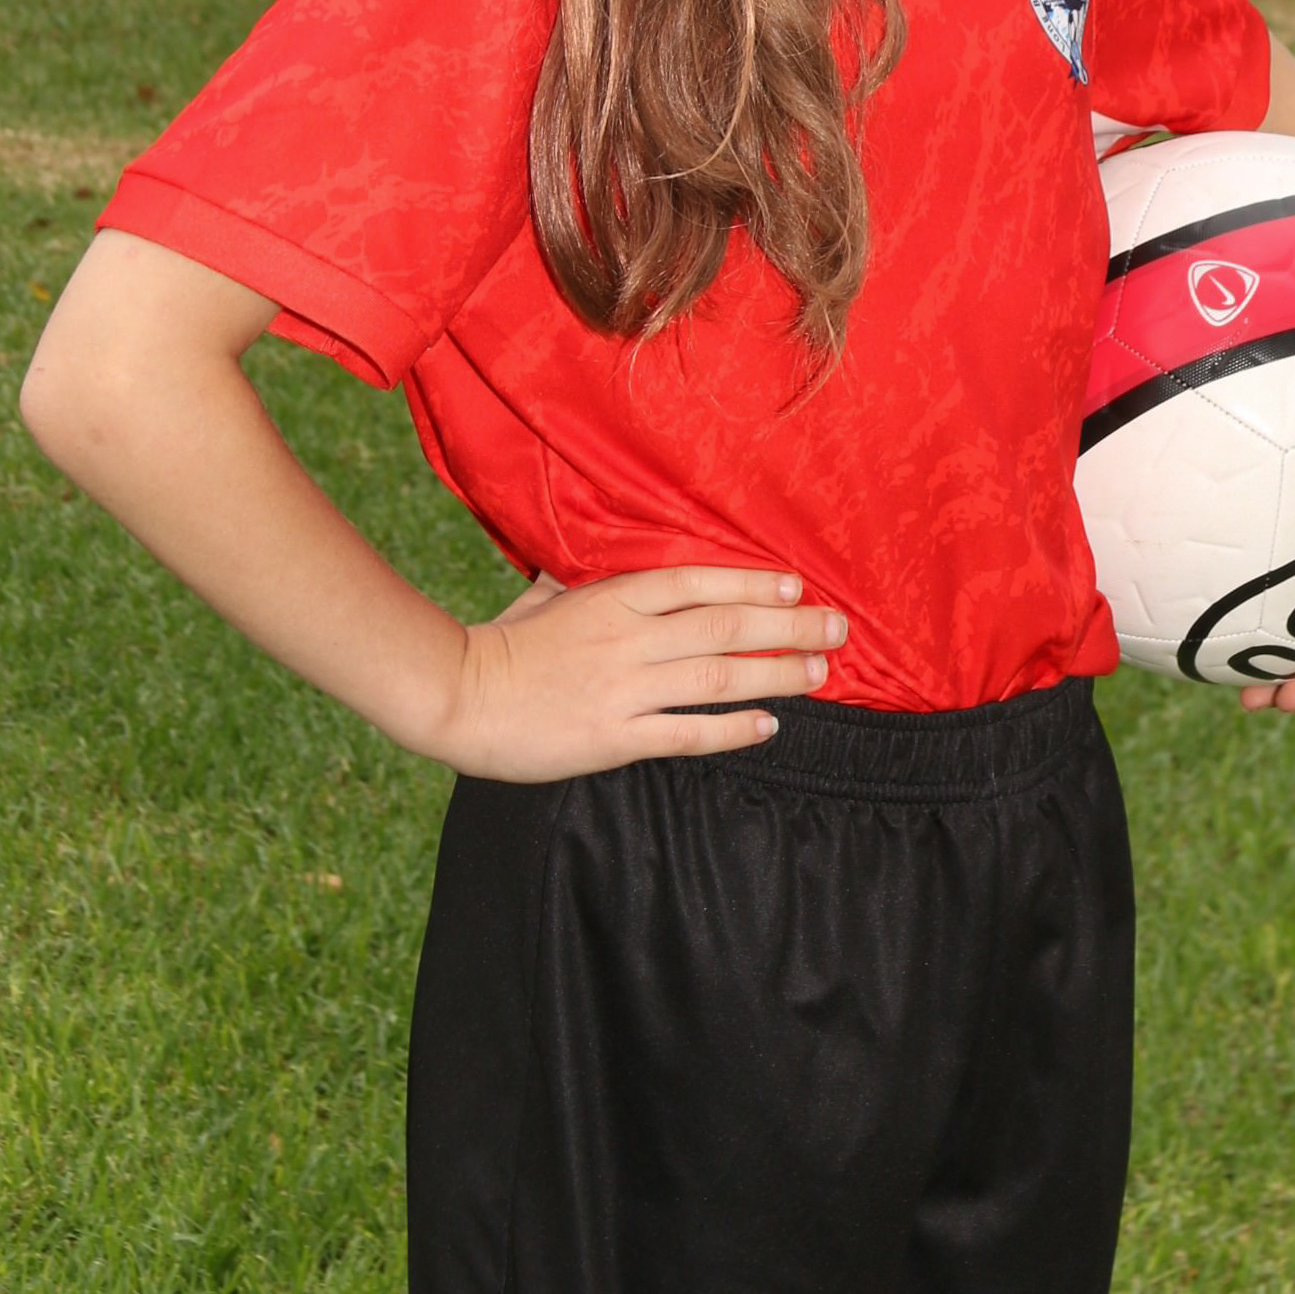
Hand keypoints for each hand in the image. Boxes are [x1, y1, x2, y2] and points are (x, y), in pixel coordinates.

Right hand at [437, 565, 848, 779]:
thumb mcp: (543, 596)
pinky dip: (732, 729)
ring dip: (775, 673)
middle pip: (725, 625)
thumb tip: (594, 556)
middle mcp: (628, 639)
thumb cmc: (502, 643)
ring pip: (718, 676)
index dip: (751, 582)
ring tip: (819, 673)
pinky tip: (767, 726)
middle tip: (836, 627)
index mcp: (612, 599)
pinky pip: (686, 731)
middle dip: (788, 626)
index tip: (795, 585)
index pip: (697, 582)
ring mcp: (624, 689)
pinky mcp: (614, 737)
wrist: (458, 696)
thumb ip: (581, 580)